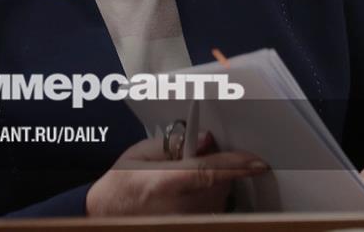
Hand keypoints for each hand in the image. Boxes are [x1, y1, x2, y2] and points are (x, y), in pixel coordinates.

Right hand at [86, 132, 268, 215]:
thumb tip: (207, 140)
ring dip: (211, 186)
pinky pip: (210, 212)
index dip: (236, 167)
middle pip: (218, 185)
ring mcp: (183, 223)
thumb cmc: (121, 184)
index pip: (208, 172)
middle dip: (218, 169)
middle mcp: (176, 208)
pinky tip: (185, 197)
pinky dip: (206, 201)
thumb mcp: (140, 153)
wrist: (105, 216)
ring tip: (182, 183)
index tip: (259, 163)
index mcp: (163, 183)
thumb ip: (174, 145)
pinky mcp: (187, 227)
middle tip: (193, 162)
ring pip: (217, 199)